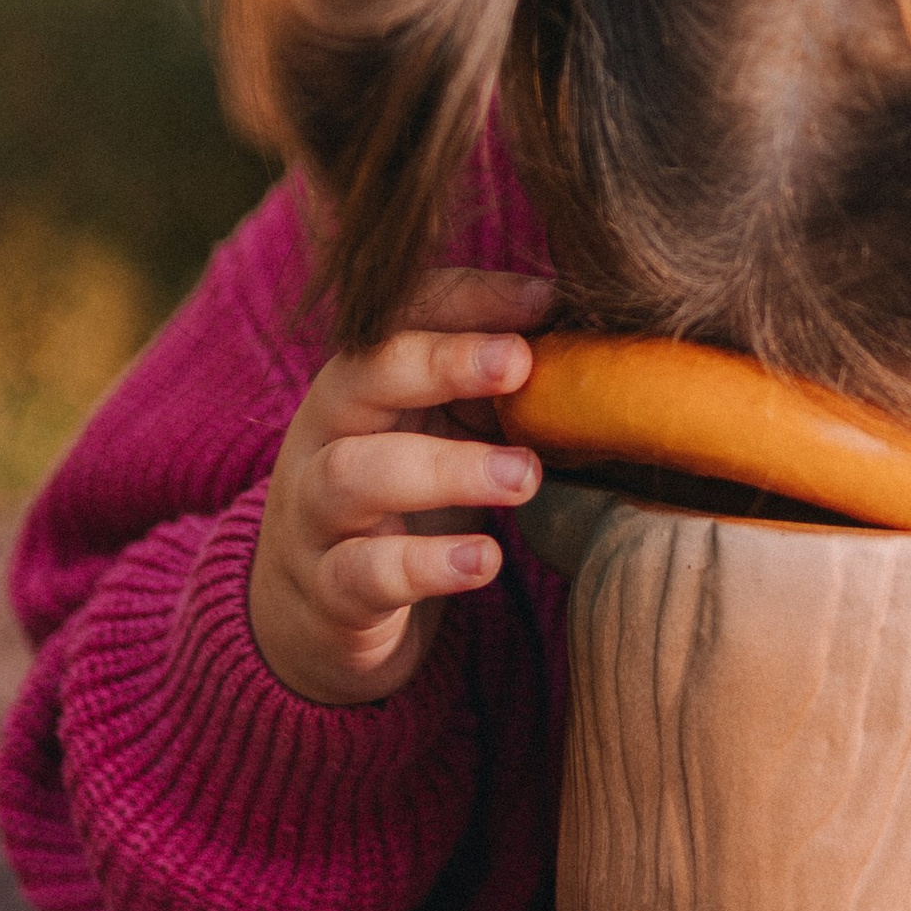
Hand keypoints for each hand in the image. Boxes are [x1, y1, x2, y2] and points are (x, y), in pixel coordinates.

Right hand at [248, 269, 554, 704]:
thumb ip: (498, 390)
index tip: (545, 297)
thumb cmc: (405, 503)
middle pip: (365, 376)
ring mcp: (316, 513)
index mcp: (363, 381)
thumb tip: (594, 337)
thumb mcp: (448, 433)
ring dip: (446, 469)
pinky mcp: (328, 590)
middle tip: (522, 364)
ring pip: (355, 474)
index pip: (403, 315)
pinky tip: (485, 561)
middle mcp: (326, 434)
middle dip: (443, 362)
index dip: (469, 298)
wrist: (320, 612)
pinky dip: (426, 565)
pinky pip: (364, 572)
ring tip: (523, 476)